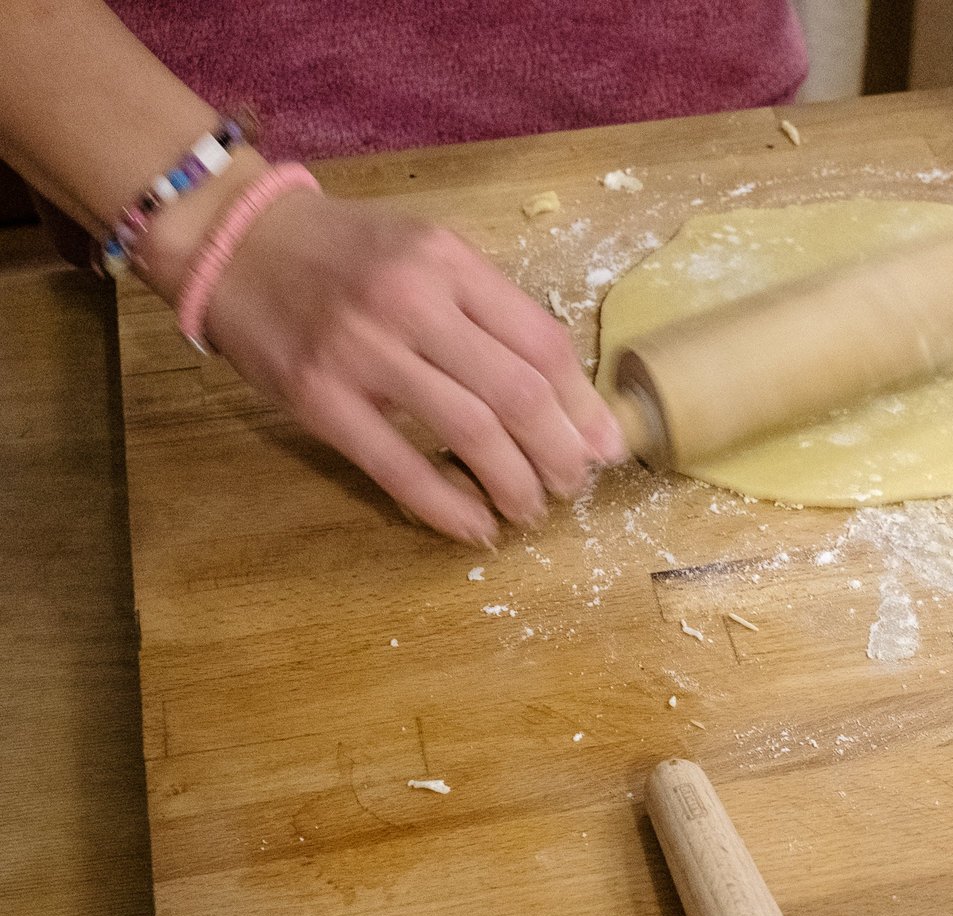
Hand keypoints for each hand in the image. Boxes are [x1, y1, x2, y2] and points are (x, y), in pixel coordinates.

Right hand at [197, 190, 625, 544]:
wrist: (233, 240)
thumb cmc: (347, 253)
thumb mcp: (428, 253)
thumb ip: (494, 313)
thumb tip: (569, 400)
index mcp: (449, 262)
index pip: (543, 343)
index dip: (583, 406)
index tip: (605, 447)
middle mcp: (411, 302)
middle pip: (517, 393)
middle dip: (559, 453)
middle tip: (572, 485)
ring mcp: (362, 351)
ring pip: (469, 431)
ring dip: (514, 484)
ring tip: (530, 508)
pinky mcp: (318, 398)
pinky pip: (397, 466)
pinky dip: (447, 506)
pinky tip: (475, 526)